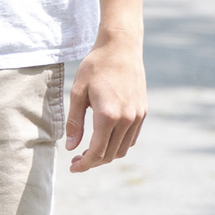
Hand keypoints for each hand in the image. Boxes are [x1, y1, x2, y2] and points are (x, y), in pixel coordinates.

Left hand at [65, 36, 145, 172]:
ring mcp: (137, 116)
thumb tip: (71, 147)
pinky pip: (132, 138)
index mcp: (108, 115)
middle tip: (77, 160)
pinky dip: (119, 145)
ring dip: (107, 155)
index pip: (97, 151)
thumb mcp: (78, 92)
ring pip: (123, 149)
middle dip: (93, 162)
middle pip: (110, 154)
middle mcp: (126, 119)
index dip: (84, 164)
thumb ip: (74, 122)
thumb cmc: (96, 66)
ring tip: (90, 151)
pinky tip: (106, 139)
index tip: (73, 168)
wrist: (121, 46)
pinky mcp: (143, 111)